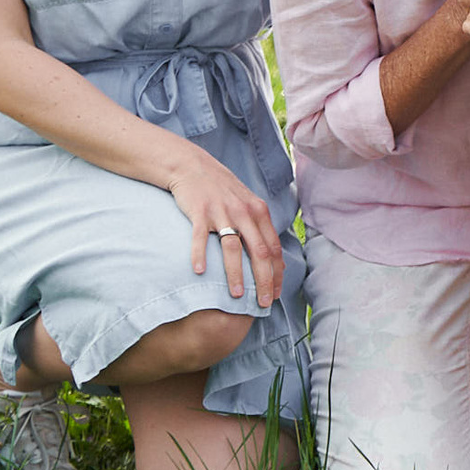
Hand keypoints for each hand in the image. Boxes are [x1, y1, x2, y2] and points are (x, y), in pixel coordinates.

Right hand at [167, 151, 283, 308]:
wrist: (192, 166)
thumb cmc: (220, 189)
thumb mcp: (246, 202)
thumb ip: (258, 226)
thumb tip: (270, 256)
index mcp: (258, 212)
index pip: (274, 248)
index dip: (277, 273)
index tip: (277, 294)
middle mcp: (244, 212)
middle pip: (259, 252)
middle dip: (264, 280)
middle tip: (264, 303)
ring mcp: (222, 212)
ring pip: (233, 248)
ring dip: (236, 274)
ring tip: (237, 295)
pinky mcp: (200, 211)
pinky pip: (201, 237)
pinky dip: (201, 255)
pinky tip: (200, 272)